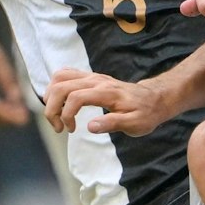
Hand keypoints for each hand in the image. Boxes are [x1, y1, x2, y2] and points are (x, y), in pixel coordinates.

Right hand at [43, 68, 171, 136]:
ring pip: (59, 77)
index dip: (66, 115)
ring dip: (50, 97)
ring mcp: (92, 76)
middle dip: (52, 108)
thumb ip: (113, 123)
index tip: (71, 130)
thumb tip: (90, 127)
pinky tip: (61, 104)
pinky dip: (55, 88)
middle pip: (61, 85)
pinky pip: (65, 74)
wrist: (153, 98)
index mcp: (106, 92)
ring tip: (57, 116)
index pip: (75, 97)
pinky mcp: (89, 77)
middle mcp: (96, 80)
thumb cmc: (145, 113)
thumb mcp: (135, 124)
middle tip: (59, 128)